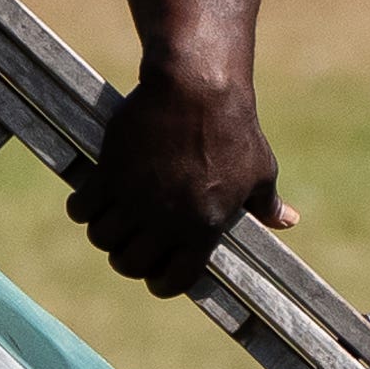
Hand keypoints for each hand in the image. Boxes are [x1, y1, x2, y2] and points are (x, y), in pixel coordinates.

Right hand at [71, 73, 287, 294]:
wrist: (197, 87)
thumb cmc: (234, 128)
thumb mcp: (259, 170)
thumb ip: (266, 204)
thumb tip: (287, 221)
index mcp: (204, 228)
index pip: (174, 281)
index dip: (162, 280)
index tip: (157, 268)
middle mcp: (167, 221)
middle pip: (130, 264)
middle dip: (128, 257)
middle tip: (130, 239)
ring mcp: (136, 198)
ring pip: (103, 240)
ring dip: (105, 233)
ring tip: (111, 218)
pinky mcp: (110, 173)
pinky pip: (82, 209)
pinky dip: (83, 208)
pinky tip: (92, 197)